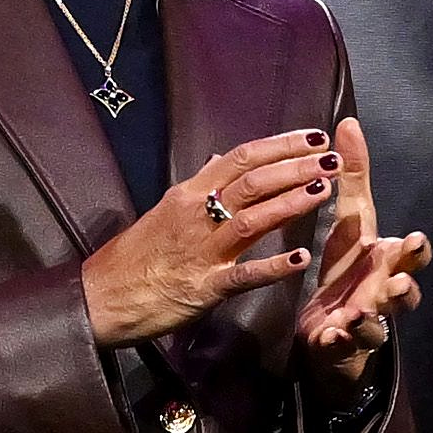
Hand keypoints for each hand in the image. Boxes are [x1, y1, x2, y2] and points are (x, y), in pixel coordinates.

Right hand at [82, 128, 336, 346]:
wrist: (100, 297)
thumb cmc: (134, 256)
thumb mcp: (164, 210)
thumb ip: (197, 186)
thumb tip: (217, 159)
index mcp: (189, 194)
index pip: (240, 158)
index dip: (280, 145)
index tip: (313, 136)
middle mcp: (197, 215)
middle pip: (253, 182)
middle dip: (296, 167)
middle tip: (331, 158)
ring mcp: (202, 251)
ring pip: (253, 219)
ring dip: (291, 203)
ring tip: (324, 191)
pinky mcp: (204, 287)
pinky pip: (244, 275)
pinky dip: (274, 267)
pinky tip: (301, 259)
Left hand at [294, 113, 429, 379]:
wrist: (333, 330)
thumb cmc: (348, 272)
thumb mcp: (351, 223)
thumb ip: (354, 178)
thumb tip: (348, 123)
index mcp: (388, 263)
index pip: (412, 257)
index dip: (416, 251)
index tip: (414, 240)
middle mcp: (384, 294)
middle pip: (406, 294)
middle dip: (405, 289)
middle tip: (397, 284)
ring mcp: (367, 323)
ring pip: (378, 324)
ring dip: (370, 318)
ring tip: (359, 313)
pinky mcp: (343, 346)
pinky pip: (344, 346)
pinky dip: (339, 341)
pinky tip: (330, 336)